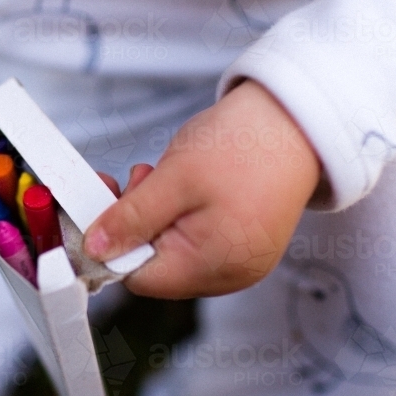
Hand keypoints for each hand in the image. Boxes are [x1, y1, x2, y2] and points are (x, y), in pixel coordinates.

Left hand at [86, 79, 322, 298]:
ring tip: (167, 174)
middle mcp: (229, 275)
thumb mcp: (175, 178)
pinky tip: (187, 185)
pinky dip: (181, 214)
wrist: (300, 119)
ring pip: (173, 250)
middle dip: (136, 222)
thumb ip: (131, 218)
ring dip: (156, 214)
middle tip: (140, 176)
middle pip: (154, 265)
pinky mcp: (245, 244)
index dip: (113, 241)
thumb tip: (94, 250)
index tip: (106, 199)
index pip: (137, 275)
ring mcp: (240, 262)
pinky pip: (197, 240)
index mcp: (211, 266)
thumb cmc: (243, 146)